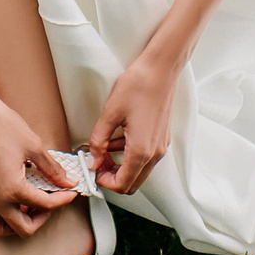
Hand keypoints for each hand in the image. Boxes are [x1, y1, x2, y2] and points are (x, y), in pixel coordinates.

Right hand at [0, 89, 78, 238]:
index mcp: (12, 189)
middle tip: (49, 202)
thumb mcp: (33, 145)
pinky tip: (3, 202)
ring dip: (14, 224)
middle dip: (40, 218)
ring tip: (25, 207)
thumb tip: (68, 180)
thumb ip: (52, 168)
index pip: (44, 205)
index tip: (70, 192)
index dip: (62, 199)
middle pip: (22, 228)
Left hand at [88, 52, 178, 194]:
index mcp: (141, 151)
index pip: (122, 185)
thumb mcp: (110, 113)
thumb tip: (92, 161)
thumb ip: (98, 141)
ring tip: (102, 147)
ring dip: (120, 166)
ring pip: (139, 170)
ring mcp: (161, 146)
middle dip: (112, 176)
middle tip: (96, 160)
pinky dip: (129, 155)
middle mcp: (155, 154)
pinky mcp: (162, 138)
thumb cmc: (137, 86)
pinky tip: (116, 137)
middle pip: (132, 183)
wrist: (161, 69)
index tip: (92, 168)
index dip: (104, 182)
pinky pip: (145, 157)